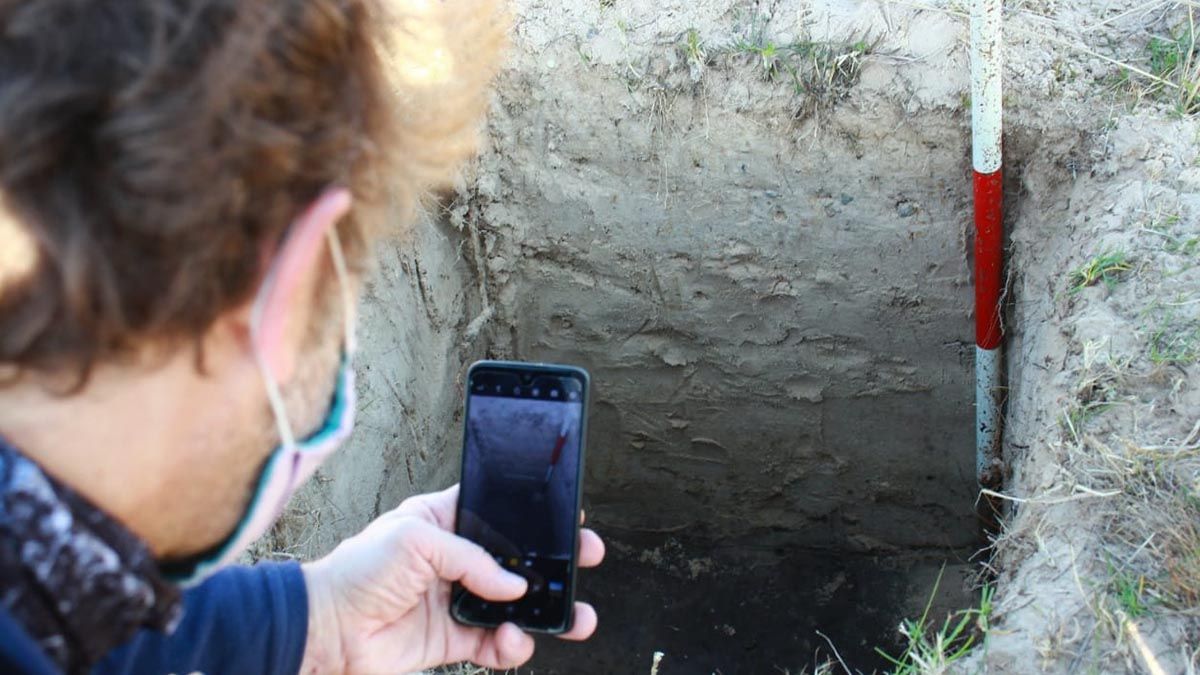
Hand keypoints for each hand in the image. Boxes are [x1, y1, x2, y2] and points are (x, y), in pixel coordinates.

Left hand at [299, 484, 605, 672]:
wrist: (326, 631)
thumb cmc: (358, 570)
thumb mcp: (415, 539)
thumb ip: (472, 558)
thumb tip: (514, 587)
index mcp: (445, 522)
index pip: (499, 513)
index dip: (534, 516)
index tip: (568, 518)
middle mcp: (456, 561)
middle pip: (518, 560)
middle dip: (555, 563)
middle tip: (585, 560)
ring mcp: (458, 602)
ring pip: (516, 606)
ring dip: (547, 612)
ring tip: (576, 618)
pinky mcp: (454, 640)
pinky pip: (497, 644)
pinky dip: (512, 646)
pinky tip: (513, 640)